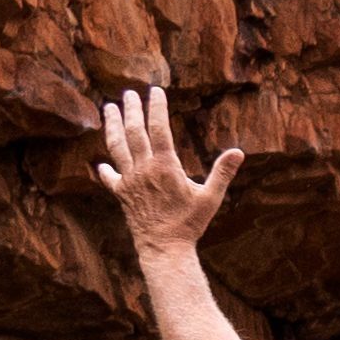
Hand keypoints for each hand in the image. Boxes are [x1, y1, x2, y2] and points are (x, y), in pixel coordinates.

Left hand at [95, 83, 242, 257]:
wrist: (164, 248)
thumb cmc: (189, 224)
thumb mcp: (210, 198)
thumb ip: (222, 172)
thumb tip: (239, 152)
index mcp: (165, 166)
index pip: (159, 128)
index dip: (157, 107)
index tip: (156, 91)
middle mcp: (143, 169)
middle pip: (134, 132)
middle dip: (131, 110)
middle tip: (129, 93)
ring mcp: (129, 181)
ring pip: (117, 147)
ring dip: (112, 126)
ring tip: (109, 108)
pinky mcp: (121, 195)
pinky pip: (109, 177)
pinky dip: (104, 169)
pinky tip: (100, 163)